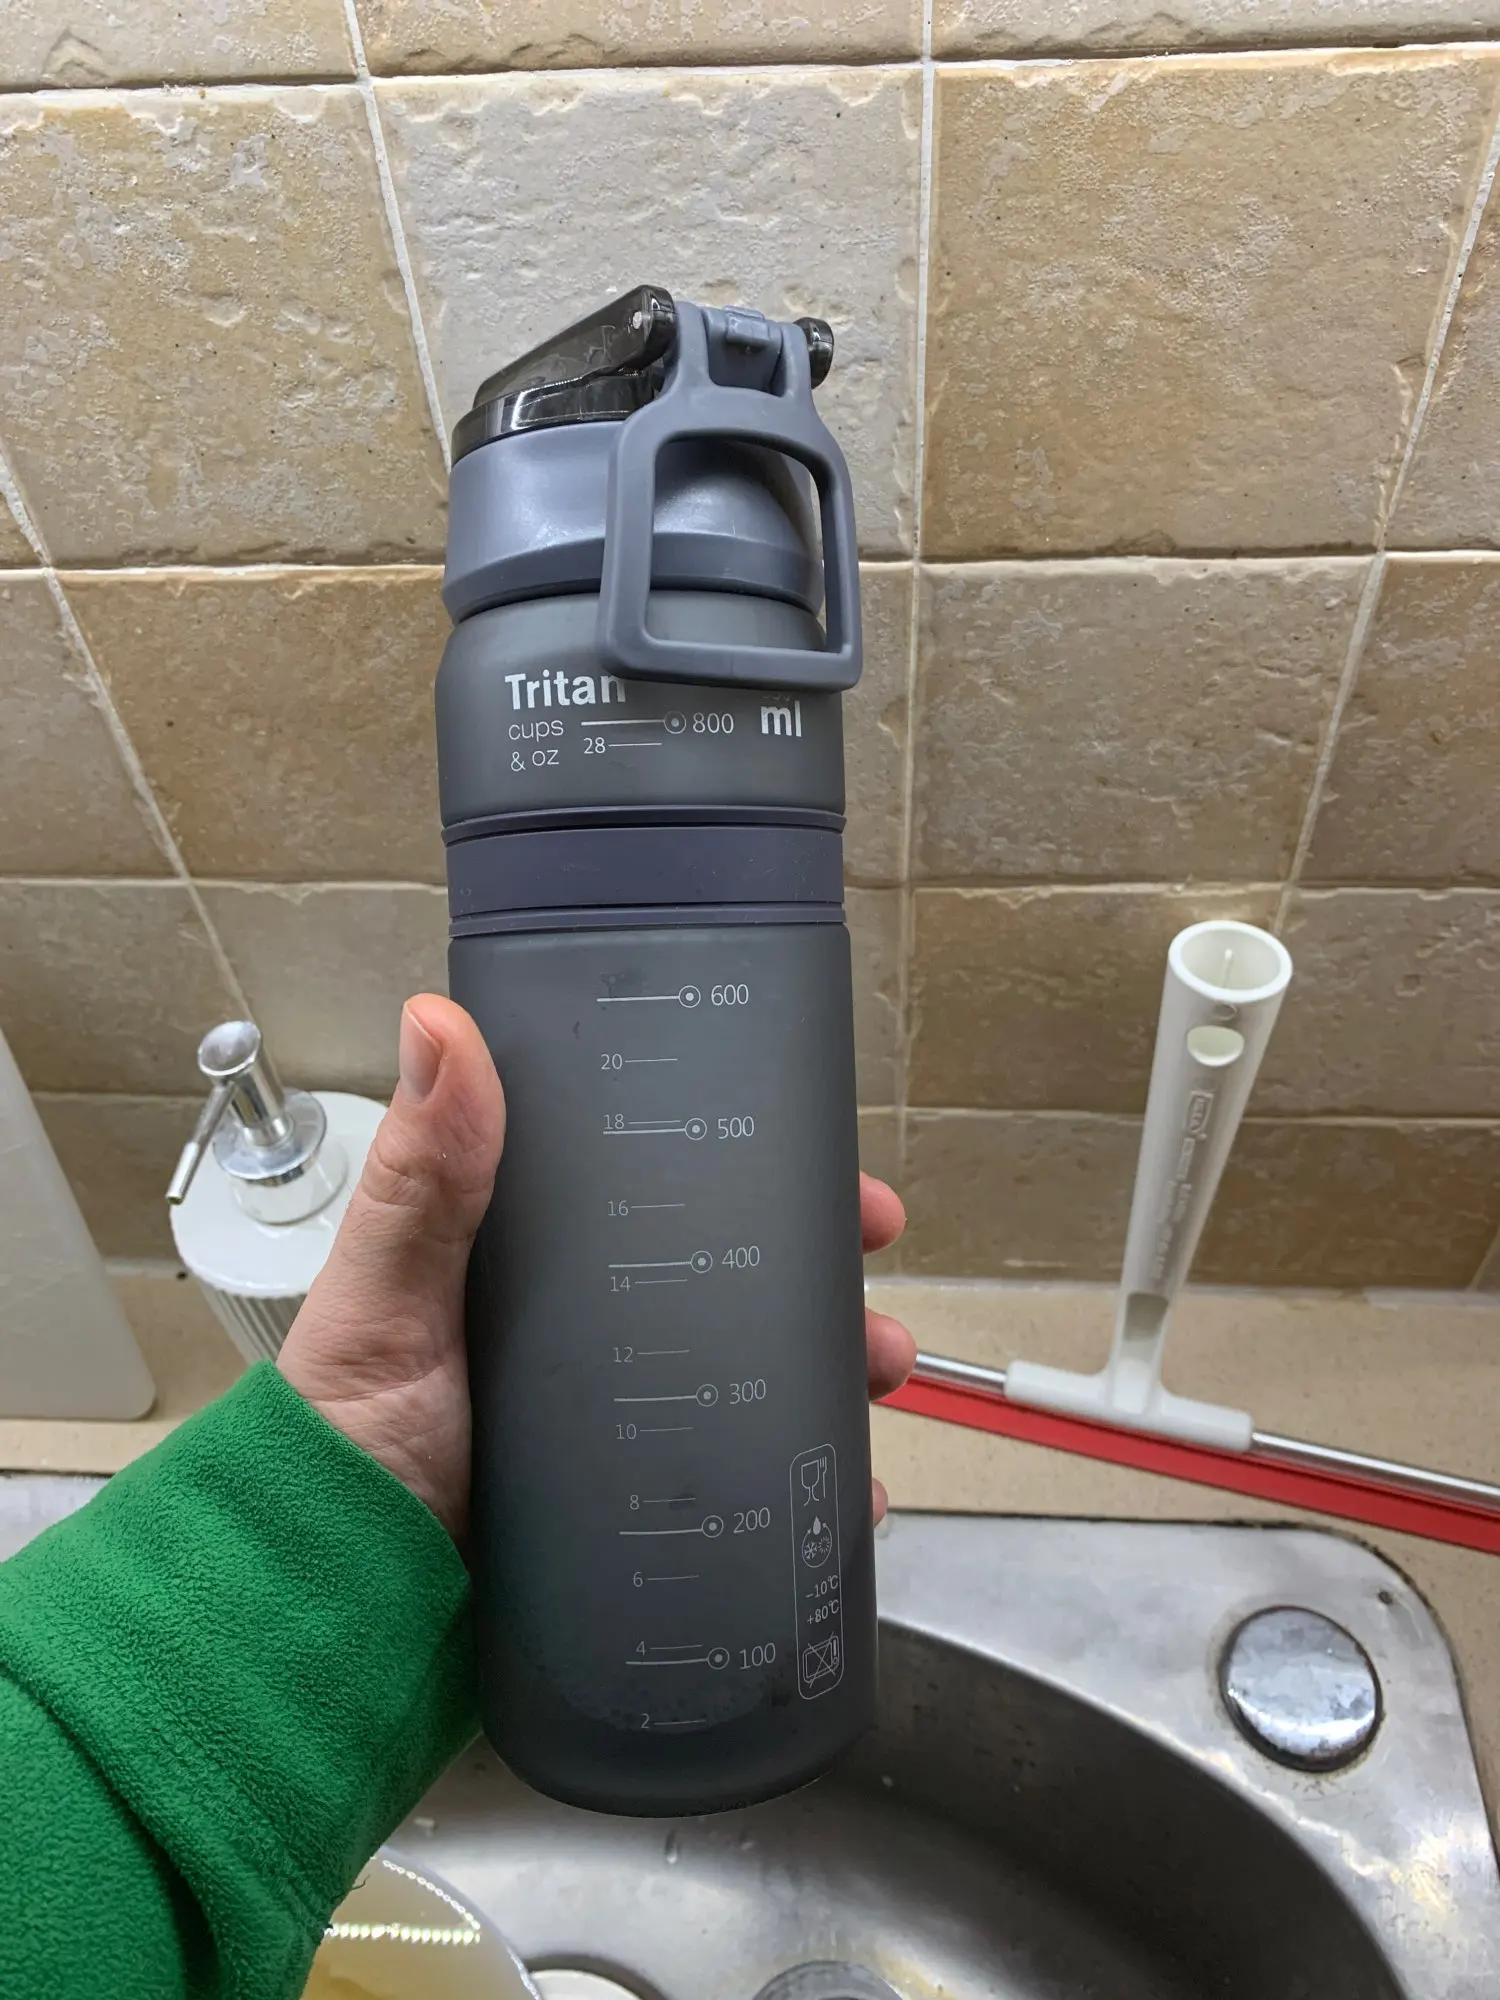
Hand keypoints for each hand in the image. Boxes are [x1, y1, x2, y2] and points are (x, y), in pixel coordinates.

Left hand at [279, 994, 915, 1540]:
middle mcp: (596, 1336)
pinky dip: (811, 1484)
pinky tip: (852, 1486)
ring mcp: (628, 1427)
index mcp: (541, 1264)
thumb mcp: (387, 1299)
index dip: (749, 1162)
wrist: (340, 1615)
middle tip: (873, 1255)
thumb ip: (422, 1179)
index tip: (823, 1149)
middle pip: (735, 1279)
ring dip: (837, 1363)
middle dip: (820, 1265)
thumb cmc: (345, 1445)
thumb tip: (438, 1020)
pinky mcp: (646, 1515)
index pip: (663, 1188)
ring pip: (761, 1376)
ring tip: (879, 1367)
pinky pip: (749, 1489)